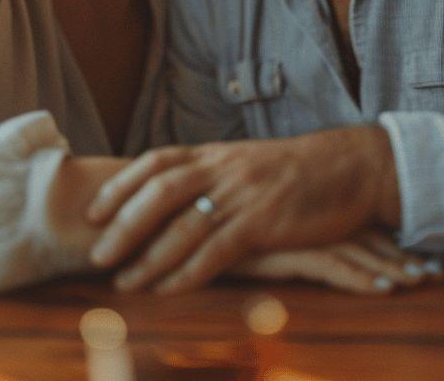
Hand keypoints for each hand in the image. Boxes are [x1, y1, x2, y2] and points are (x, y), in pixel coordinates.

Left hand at [86, 126, 400, 293]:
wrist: (351, 167)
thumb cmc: (297, 171)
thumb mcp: (246, 163)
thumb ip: (210, 175)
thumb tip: (170, 196)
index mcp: (215, 153)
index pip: (155, 162)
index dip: (120, 185)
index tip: (92, 210)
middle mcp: (223, 169)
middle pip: (159, 192)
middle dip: (123, 225)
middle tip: (97, 255)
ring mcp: (244, 194)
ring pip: (184, 225)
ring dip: (149, 257)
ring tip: (124, 282)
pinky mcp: (265, 221)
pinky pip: (217, 251)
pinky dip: (188, 273)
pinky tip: (169, 291)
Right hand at [232, 230, 443, 294]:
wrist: (184, 229)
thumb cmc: (216, 234)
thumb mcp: (256, 235)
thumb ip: (281, 238)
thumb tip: (306, 250)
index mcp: (307, 211)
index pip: (360, 229)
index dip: (392, 245)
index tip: (423, 260)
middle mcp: (309, 218)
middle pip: (368, 239)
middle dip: (404, 258)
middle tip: (437, 274)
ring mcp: (300, 233)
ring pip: (359, 252)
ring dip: (394, 267)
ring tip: (425, 281)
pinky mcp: (286, 251)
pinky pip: (333, 267)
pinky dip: (362, 278)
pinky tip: (386, 289)